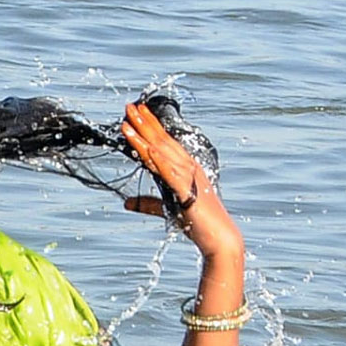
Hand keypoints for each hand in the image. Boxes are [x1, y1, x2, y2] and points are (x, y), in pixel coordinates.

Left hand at [121, 102, 242, 260]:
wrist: (219, 238)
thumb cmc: (197, 223)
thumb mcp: (167, 209)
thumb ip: (148, 204)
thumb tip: (126, 203)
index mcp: (185, 168)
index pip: (163, 143)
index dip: (149, 126)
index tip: (136, 112)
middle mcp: (188, 168)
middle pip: (162, 141)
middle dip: (145, 123)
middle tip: (129, 106)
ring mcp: (189, 178)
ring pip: (162, 153)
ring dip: (145, 136)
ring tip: (129, 122)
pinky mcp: (187, 193)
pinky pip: (170, 174)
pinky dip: (159, 160)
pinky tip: (147, 149)